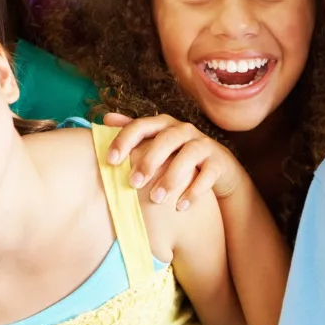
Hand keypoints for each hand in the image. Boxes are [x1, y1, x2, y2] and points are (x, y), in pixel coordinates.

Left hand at [103, 113, 246, 210]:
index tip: (110, 161)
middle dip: (149, 161)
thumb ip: (133, 133)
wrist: (217, 168)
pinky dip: (194, 191)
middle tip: (133, 184)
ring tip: (156, 199)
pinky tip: (181, 206)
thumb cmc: (177, 156)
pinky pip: (208, 175)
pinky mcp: (219, 162)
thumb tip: (106, 118)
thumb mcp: (156, 144)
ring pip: (188, 156)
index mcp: (164, 125)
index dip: (125, 140)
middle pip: (166, 139)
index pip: (141, 125)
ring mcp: (203, 145)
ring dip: (171, 178)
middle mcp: (184, 130)